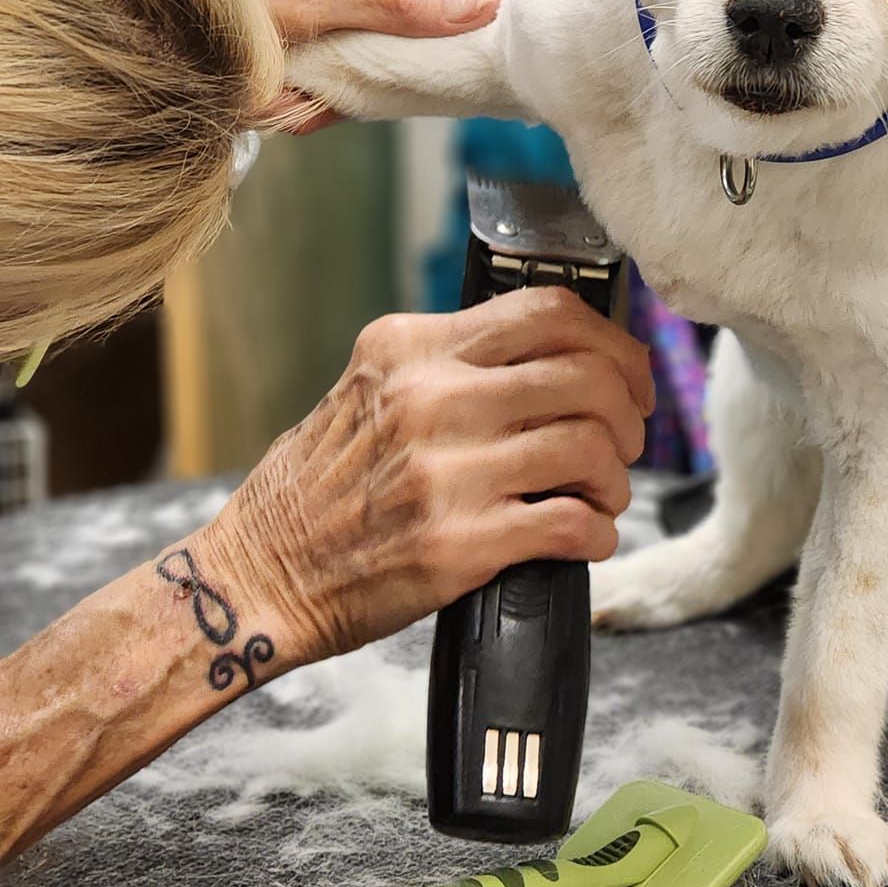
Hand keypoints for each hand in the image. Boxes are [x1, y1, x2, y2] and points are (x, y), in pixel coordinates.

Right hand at [196, 290, 652, 663]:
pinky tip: (585, 539)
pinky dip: (598, 533)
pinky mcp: (459, 544)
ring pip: (591, 448)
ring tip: (601, 496)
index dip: (613, 344)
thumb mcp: (368, 389)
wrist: (258, 575)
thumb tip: (553, 360)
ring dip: (616, 480)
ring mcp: (445, 472)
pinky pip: (572, 524)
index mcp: (411, 349)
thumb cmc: (317, 490)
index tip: (627, 379)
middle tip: (625, 444)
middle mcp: (431, 398)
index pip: (548, 311)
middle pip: (587, 377)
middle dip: (629, 415)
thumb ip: (448, 365)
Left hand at [205, 0, 516, 131]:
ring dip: (364, 88)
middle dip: (428, 62)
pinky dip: (322, 100)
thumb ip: (396, 1)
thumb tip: (481, 2)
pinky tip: (289, 100)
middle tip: (427, 94)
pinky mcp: (315, 33)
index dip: (509, 1)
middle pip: (439, 14)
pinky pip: (346, 78)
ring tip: (315, 92)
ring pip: (392, 57)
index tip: (536, 49)